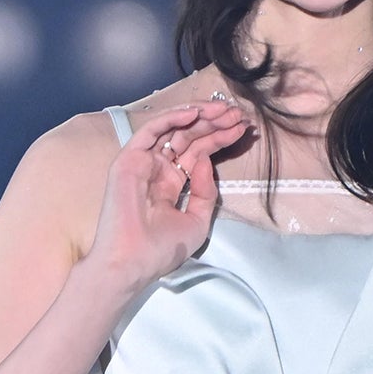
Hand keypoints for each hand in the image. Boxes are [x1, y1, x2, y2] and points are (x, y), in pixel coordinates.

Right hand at [86, 99, 250, 297]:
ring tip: (223, 110)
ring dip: (198, 116)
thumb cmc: (160, 251)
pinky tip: (195, 113)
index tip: (242, 129)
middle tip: (237, 114)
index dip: (220, 139)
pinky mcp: (129, 159)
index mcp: (170, 184)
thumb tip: (205, 160)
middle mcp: (156, 169)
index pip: (198, 153)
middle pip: (188, 137)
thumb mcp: (197, 221)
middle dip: (214, 124)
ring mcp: (142, 163)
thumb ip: (205, 191)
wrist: (132, 263)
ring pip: (172, 130)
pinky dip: (172, 118)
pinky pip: (151, 131)